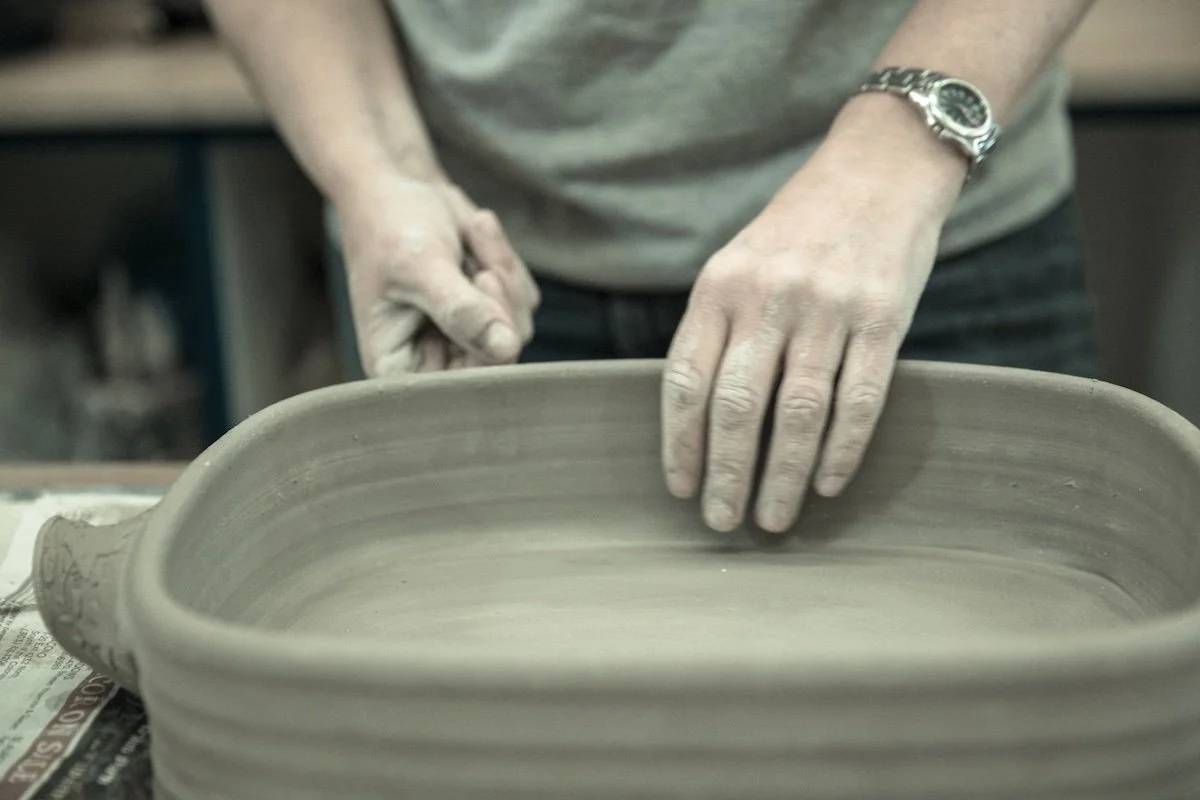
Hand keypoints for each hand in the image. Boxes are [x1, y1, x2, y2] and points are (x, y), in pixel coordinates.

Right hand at [336, 174, 539, 376]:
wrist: (398, 185)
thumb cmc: (389, 226)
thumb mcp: (420, 266)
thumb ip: (460, 311)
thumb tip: (504, 350)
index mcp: (398, 365)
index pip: (459, 387)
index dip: (484, 345)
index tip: (481, 284)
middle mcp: (434, 360)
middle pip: (498, 362)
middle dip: (497, 302)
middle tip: (478, 262)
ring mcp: (468, 337)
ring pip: (517, 328)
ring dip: (502, 273)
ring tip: (469, 235)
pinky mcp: (491, 312)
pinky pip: (523, 300)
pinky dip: (506, 261)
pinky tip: (474, 236)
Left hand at [661, 95, 965, 533]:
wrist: (879, 168)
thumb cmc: (798, 229)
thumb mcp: (739, 262)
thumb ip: (718, 326)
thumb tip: (699, 418)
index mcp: (720, 285)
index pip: (686, 378)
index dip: (680, 441)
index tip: (680, 487)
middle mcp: (769, 296)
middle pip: (737, 405)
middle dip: (725, 473)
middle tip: (721, 521)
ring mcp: (828, 307)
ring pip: (797, 412)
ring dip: (782, 476)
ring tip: (774, 519)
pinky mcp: (884, 316)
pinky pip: (860, 398)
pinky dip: (841, 449)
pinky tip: (827, 484)